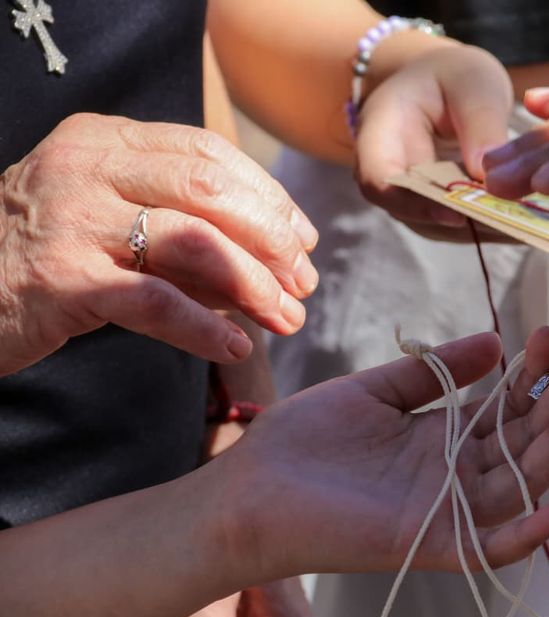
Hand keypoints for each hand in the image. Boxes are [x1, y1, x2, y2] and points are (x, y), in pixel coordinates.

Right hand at [0, 113, 319, 375]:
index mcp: (104, 140)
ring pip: (192, 240)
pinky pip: (154, 301)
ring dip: (253, 283)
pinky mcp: (60, 279)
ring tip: (286, 318)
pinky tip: (235, 347)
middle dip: (271, 239)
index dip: (268, 197)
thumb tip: (272, 265)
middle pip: (209, 189)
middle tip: (304, 283)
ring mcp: (70, 219)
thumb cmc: (47, 259)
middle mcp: (85, 166)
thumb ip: (183, 231)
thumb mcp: (114, 223)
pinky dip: (204, 326)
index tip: (304, 239)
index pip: (208, 153)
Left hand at [216, 326, 548, 578]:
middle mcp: (454, 472)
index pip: (504, 404)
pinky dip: (526, 535)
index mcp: (442, 436)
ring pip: (519, 481)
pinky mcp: (428, 543)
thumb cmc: (304, 440)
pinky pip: (488, 546)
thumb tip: (495, 341)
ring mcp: (447, 509)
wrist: (250, 487)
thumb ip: (434, 371)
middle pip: (523, 437)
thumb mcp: (375, 390)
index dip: (532, 373)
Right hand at [354, 43, 514, 241]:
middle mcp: (387, 172)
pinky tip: (526, 222)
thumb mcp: (472, 81)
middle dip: (461, 220)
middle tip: (511, 224)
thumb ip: (479, 122)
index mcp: (380, 131)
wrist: (442, 85)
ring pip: (438, 226)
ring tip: (526, 226)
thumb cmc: (453, 76)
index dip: (412, 202)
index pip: (379, 179)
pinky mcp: (434, 209)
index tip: (456, 213)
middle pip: (412, 211)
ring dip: (480, 229)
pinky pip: (459, 226)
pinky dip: (490, 226)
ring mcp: (408, 196)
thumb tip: (485, 177)